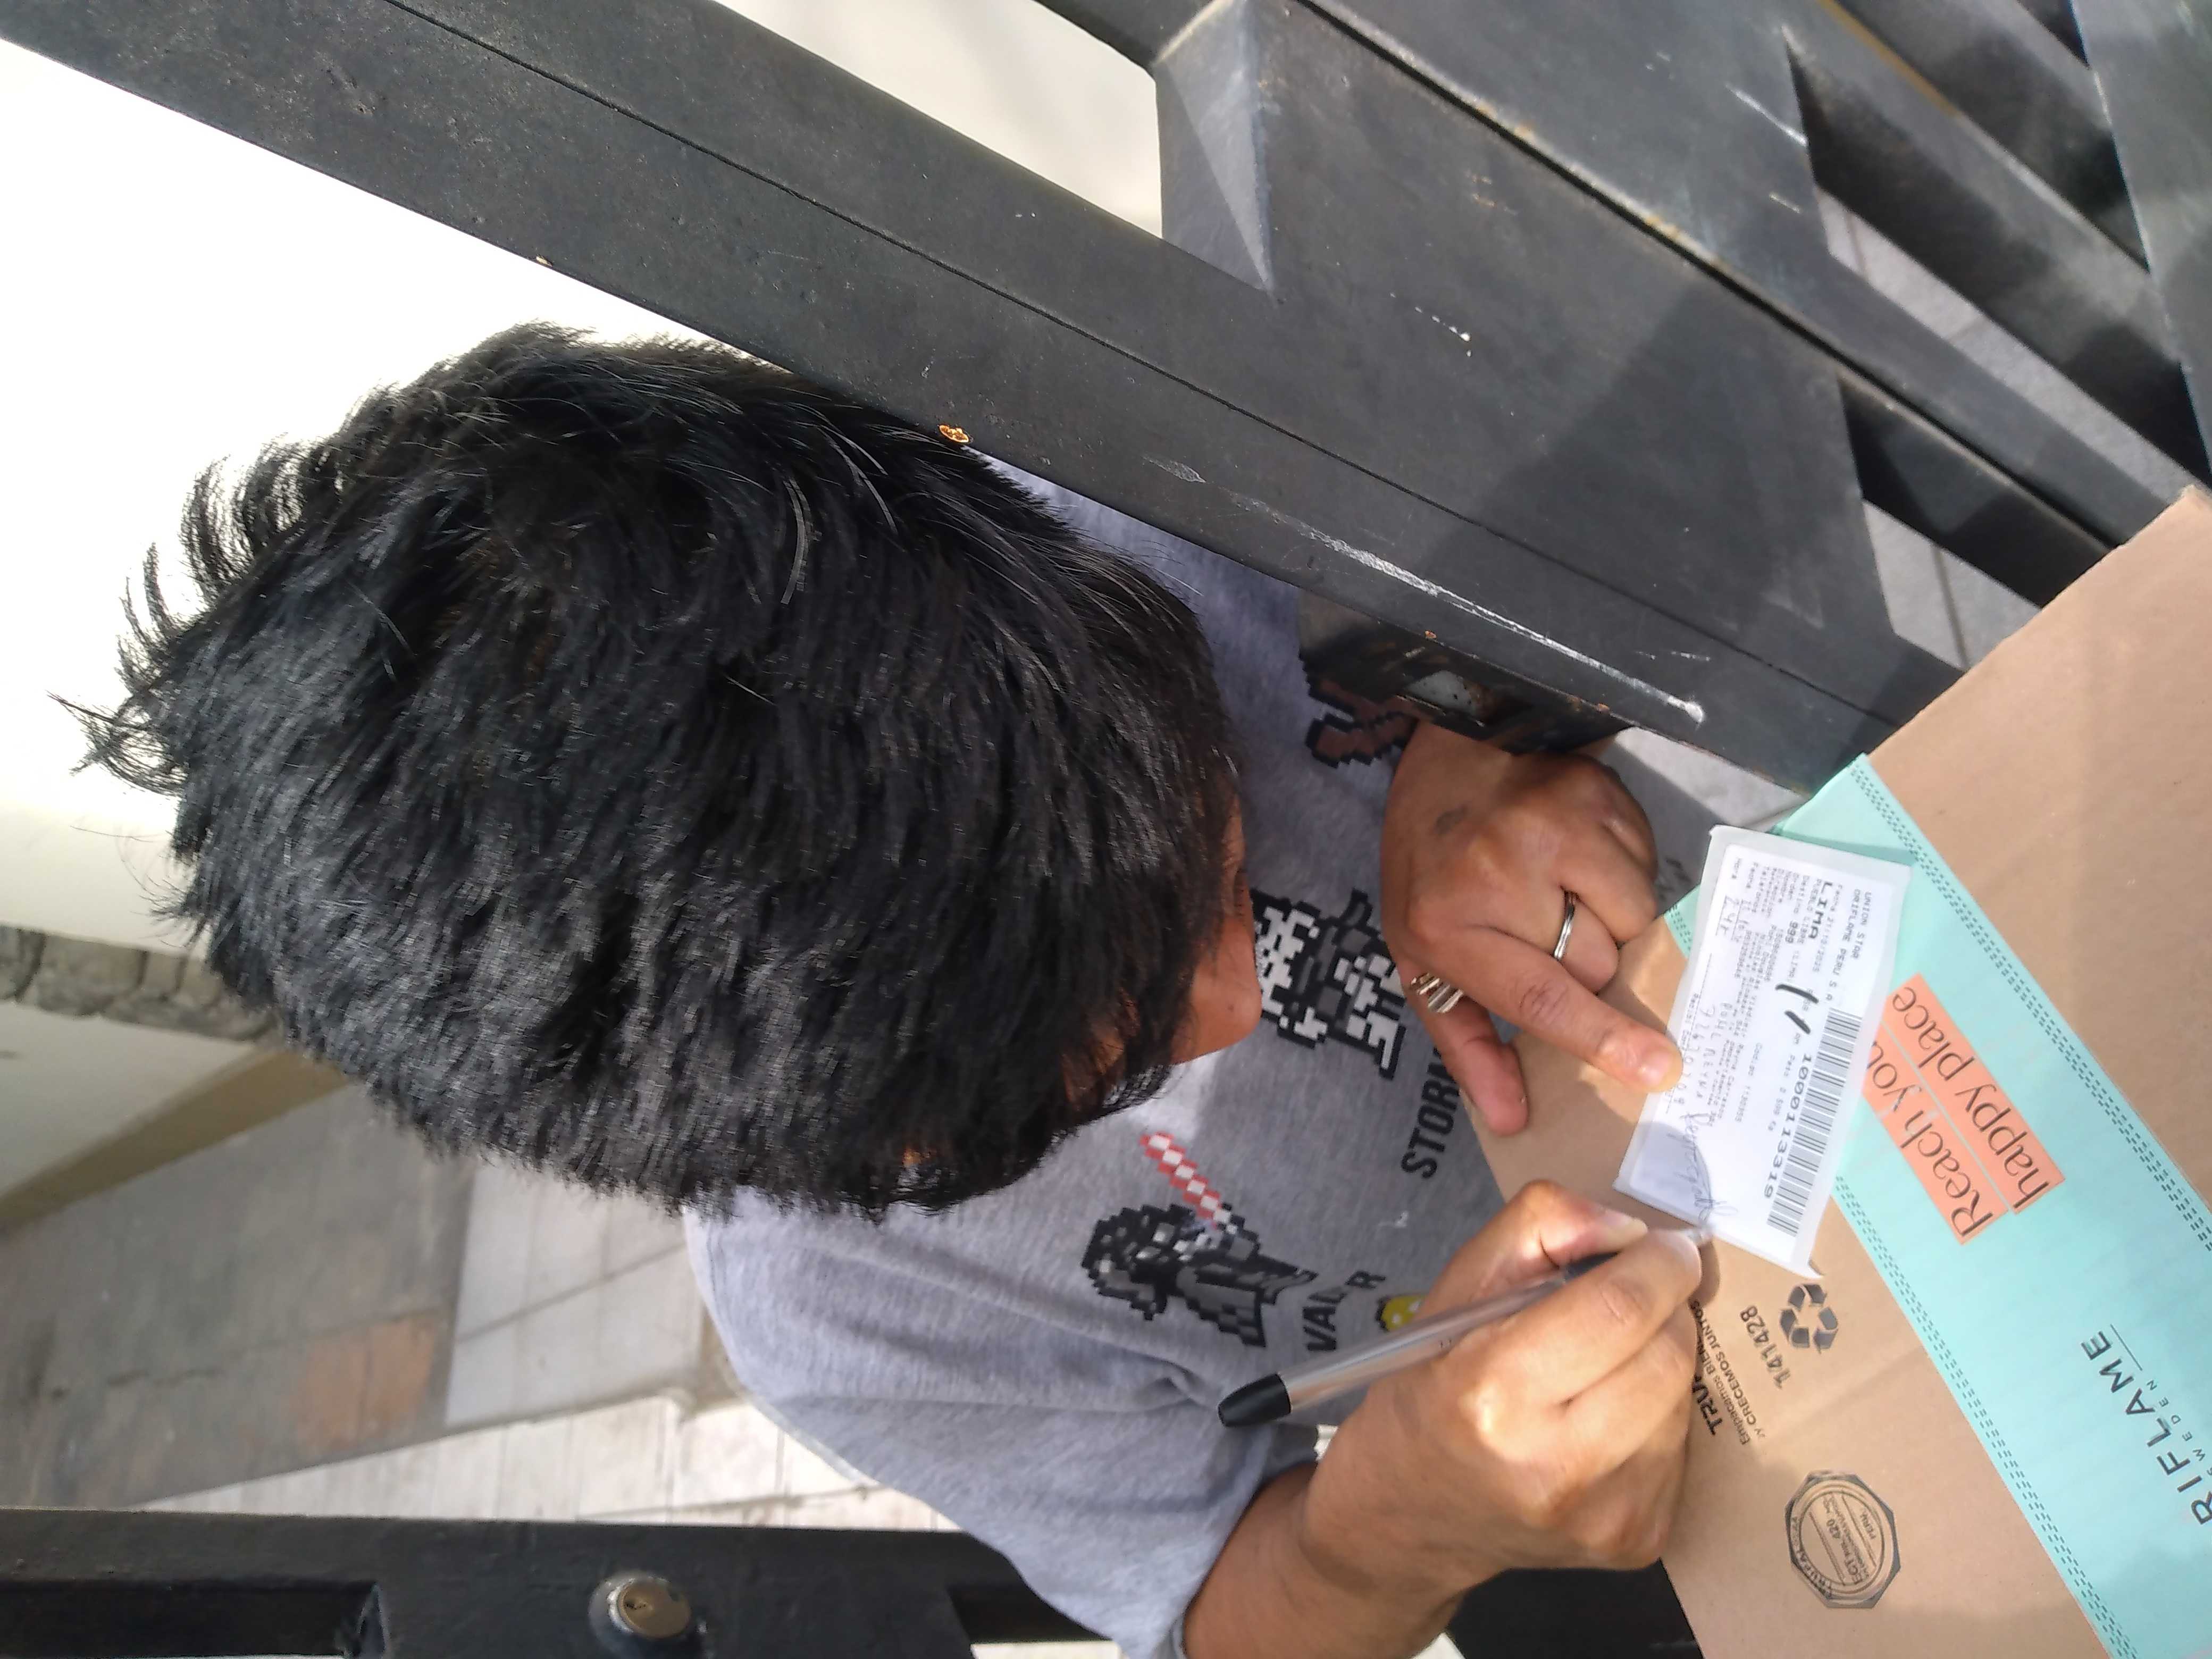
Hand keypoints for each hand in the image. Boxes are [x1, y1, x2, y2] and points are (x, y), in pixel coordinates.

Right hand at [1299, 1184, 1700, 1601]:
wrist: (1412, 1518)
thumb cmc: (1431, 1389)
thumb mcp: (1457, 1288)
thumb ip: (1538, 1226)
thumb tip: (1630, 1231)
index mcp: (1493, 1391)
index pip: (1621, 1308)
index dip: (1660, 1262)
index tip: (1663, 1245)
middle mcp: (1554, 1465)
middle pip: (1669, 1353)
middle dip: (1666, 1309)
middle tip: (1632, 1299)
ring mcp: (1604, 1514)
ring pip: (1684, 1399)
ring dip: (1661, 1362)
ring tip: (1607, 1363)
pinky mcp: (1638, 1541)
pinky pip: (1683, 1450)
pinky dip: (1658, 1416)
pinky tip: (1609, 1418)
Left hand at [1380, 722, 1678, 1132]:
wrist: (1451, 752)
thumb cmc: (1432, 868)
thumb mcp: (1420, 957)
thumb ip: (1465, 1041)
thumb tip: (1510, 1119)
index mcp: (1447, 922)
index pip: (1541, 995)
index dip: (1600, 1036)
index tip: (1658, 1070)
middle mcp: (1501, 870)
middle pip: (1597, 964)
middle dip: (1588, 965)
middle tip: (1549, 931)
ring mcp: (1555, 825)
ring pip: (1633, 918)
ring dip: (1611, 920)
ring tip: (1562, 889)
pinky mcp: (1601, 793)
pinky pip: (1646, 869)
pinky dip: (1623, 876)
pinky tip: (1579, 856)